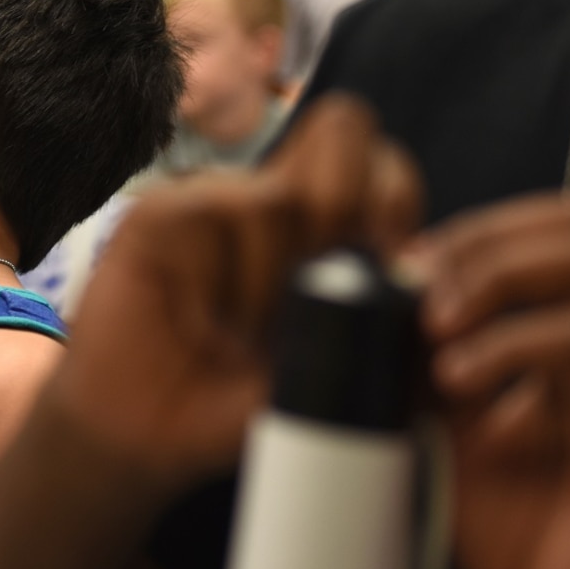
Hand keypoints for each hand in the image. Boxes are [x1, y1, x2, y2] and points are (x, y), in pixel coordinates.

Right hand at [53, 94, 421, 492]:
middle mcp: (271, 197)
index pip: (386, 163)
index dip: (397, 205)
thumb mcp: (334, 377)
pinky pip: (222, 212)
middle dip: (352, 211)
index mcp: (323, 225)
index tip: (390, 279)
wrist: (146, 439)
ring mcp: (214, 200)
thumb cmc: (237, 404)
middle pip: (345, 130)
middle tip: (329, 291)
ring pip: (284, 196)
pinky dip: (231, 281)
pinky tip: (212, 326)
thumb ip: (386, 328)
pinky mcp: (163, 213)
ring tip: (249, 337)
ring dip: (279, 282)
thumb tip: (423, 270)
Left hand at [422, 192, 569, 568]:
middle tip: (419, 293)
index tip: (408, 274)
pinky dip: (511, 343)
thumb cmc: (530, 545)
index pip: (556, 225)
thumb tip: (368, 309)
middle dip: (484, 239)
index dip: (476, 229)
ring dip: (495, 276)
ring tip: (434, 330)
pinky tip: (456, 379)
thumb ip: (427, 367)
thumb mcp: (454, 432)